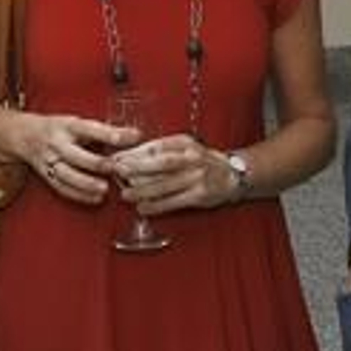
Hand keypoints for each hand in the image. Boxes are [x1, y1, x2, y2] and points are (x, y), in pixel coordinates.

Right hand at [26, 113, 130, 205]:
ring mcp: (50, 160)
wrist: (24, 135)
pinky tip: (96, 198)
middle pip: (76, 155)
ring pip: (67, 175)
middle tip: (116, 168)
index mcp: (68, 126)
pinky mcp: (46, 175)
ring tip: (104, 189)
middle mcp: (57, 143)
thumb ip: (104, 132)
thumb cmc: (58, 128)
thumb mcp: (78, 123)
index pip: (90, 129)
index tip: (130, 137)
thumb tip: (134, 136)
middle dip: (97, 163)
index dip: (110, 134)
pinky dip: (79, 195)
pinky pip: (62, 187)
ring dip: (86, 183)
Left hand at [110, 134, 240, 214]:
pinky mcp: (200, 195)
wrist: (233, 174)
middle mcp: (192, 158)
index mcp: (184, 143)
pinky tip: (143, 208)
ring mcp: (197, 177)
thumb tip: (128, 156)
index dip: (135, 153)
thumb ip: (160, 150)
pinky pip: (173, 202)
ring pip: (164, 184)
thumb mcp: (183, 147)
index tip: (118, 158)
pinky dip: (156, 206)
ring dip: (142, 190)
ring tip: (126, 194)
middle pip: (160, 164)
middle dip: (136, 168)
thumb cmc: (202, 160)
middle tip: (118, 172)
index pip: (156, 146)